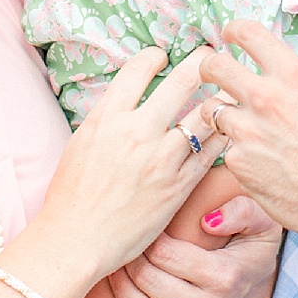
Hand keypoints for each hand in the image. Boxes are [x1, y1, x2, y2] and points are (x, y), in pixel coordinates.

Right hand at [34, 48, 222, 280]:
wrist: (76, 241)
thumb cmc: (71, 194)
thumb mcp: (81, 141)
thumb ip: (108, 116)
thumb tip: (130, 97)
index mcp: (107, 117)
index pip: (140, 67)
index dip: (155, 56)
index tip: (163, 56)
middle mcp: (137, 132)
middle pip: (183, 81)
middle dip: (202, 62)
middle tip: (210, 56)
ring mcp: (162, 159)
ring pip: (205, 114)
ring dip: (218, 99)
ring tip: (225, 92)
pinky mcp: (179, 186)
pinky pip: (211, 151)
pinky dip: (220, 136)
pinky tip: (225, 129)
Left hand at [107, 195, 282, 297]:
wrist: (267, 296)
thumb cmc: (254, 252)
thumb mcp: (263, 223)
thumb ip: (242, 211)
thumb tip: (207, 221)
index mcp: (224, 276)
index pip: (164, 254)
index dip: (145, 237)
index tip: (142, 226)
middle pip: (148, 282)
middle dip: (129, 259)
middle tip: (123, 245)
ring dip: (120, 291)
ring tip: (115, 271)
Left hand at [199, 19, 297, 249]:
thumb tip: (281, 80)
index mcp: (293, 75)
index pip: (248, 32)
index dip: (233, 30)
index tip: (229, 35)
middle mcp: (265, 97)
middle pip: (214, 66)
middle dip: (209, 67)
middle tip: (212, 74)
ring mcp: (247, 130)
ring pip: (213, 109)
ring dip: (223, 115)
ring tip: (243, 128)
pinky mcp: (238, 162)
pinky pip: (229, 149)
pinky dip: (240, 154)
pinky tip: (261, 164)